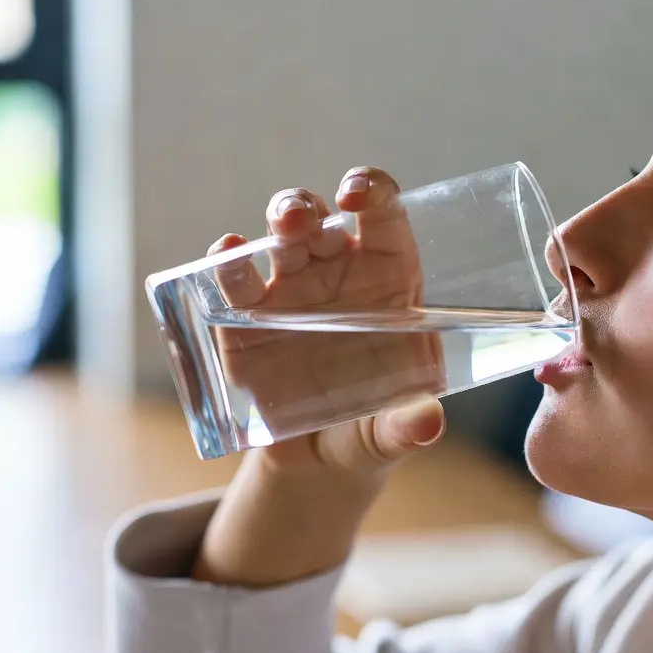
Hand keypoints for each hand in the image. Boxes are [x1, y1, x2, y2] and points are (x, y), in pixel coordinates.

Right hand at [208, 167, 446, 473]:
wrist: (319, 461)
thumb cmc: (370, 428)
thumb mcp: (392, 433)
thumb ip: (407, 425)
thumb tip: (426, 424)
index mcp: (387, 278)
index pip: (383, 215)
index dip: (372, 191)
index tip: (359, 196)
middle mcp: (336, 272)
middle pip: (320, 217)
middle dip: (305, 209)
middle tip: (299, 222)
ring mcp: (288, 289)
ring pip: (277, 235)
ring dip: (273, 223)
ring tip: (275, 232)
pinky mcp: (244, 319)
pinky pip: (232, 280)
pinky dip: (226, 263)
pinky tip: (227, 256)